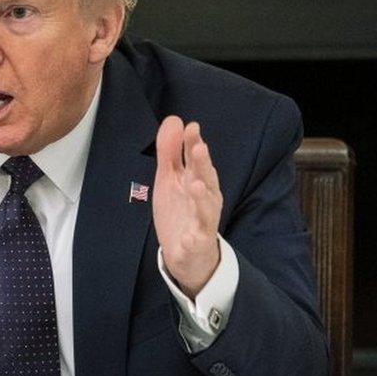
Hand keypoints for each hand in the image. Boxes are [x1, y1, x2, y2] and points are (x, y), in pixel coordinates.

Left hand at [152, 116, 222, 298]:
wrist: (189, 254)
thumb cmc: (182, 211)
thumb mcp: (171, 179)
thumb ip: (171, 152)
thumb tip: (175, 120)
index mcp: (198, 182)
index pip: (196, 160)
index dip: (194, 145)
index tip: (191, 128)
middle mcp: (205, 200)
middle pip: (206, 180)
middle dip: (203, 165)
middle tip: (198, 148)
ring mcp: (202, 223)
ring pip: (205, 210)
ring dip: (201, 198)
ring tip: (195, 185)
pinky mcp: (196, 245)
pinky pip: (196, 242)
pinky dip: (194, 239)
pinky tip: (189, 236)